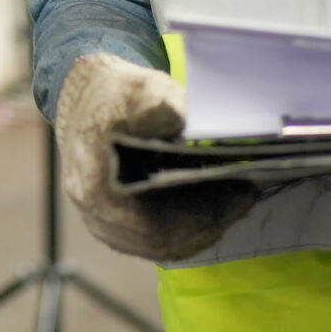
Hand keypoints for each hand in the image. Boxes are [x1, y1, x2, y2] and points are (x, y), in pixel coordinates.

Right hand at [55, 53, 256, 261]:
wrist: (84, 101)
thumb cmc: (111, 95)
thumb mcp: (134, 87)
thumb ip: (154, 101)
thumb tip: (179, 118)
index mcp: (94, 185)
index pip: (150, 224)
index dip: (198, 217)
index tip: (237, 192)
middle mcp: (96, 214)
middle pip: (160, 240)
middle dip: (210, 221)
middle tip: (246, 196)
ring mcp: (106, 223)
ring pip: (162, 243)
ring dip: (204, 226)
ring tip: (238, 199)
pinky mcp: (119, 223)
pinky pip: (158, 237)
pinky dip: (191, 224)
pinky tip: (216, 204)